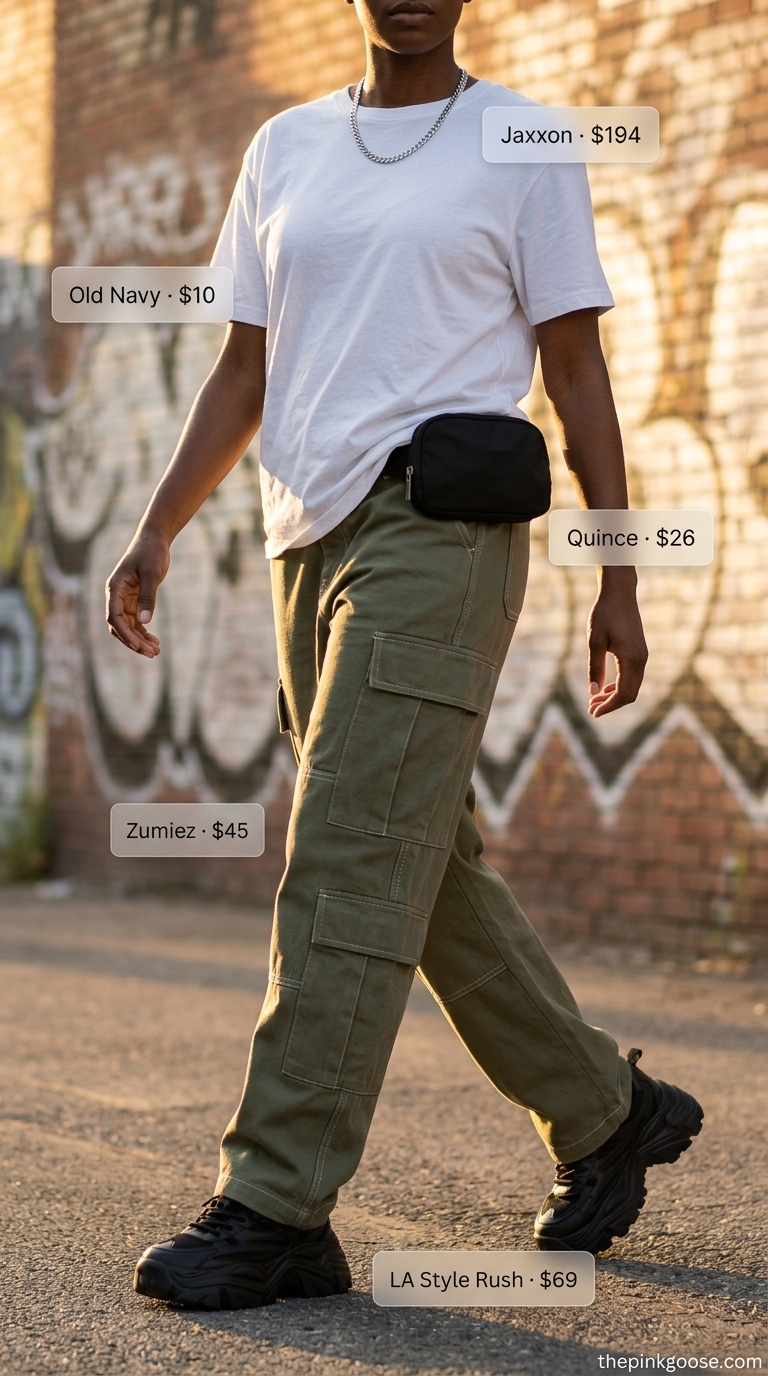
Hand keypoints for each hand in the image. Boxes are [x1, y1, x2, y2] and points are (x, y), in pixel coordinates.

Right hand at [105, 530, 169, 657]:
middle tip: (152, 653)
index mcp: (115, 588)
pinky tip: (155, 642)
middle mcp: (116, 596)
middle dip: (133, 641)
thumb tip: (144, 621)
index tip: (139, 646)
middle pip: (119, 626)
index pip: (114, 616)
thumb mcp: (152, 574)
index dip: (125, 633)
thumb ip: (148, 597)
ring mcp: (124, 600)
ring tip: (156, 651)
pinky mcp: (134, 601)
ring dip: (139, 640)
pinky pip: (135, 622)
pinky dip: (143, 632)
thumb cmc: (151, 553)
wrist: (154, 541)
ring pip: (127, 626)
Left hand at [586, 568, 647, 716]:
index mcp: (631, 659)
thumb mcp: (594, 641)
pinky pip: (633, 676)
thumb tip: (593, 693)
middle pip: (630, 694)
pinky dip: (620, 685)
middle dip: (611, 704)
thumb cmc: (604, 614)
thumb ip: (594, 668)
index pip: (623, 694)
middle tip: (590, 708)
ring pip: (632, 686)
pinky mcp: (640, 651)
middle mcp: (641, 660)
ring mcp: (643, 656)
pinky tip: (605, 687)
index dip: (608, 706)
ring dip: (615, 696)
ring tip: (594, 700)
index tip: (593, 713)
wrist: (619, 593)